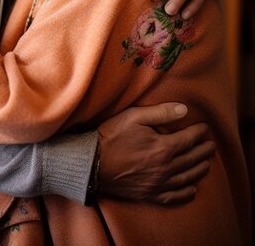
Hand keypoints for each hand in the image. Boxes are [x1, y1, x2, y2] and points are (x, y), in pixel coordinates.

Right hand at [97, 103, 214, 204]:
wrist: (92, 163)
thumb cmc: (112, 137)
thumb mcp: (134, 116)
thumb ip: (161, 113)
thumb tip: (184, 109)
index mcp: (163, 148)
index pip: (188, 140)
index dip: (199, 133)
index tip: (205, 128)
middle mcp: (165, 168)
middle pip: (192, 159)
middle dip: (204, 151)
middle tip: (211, 146)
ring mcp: (158, 184)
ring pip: (186, 178)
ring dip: (199, 170)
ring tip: (206, 164)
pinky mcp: (149, 194)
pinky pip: (174, 196)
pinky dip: (186, 193)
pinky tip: (191, 189)